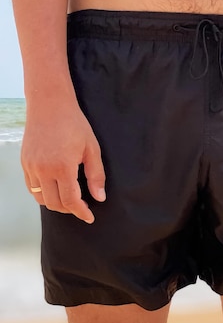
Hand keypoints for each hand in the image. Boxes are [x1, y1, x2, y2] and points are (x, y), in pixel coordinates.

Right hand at [21, 97, 105, 223]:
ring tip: (69, 199)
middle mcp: (43, 170)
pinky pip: (31, 187)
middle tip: (82, 207)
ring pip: (40, 198)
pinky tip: (55, 189)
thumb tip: (99, 197)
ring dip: (55, 203)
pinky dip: (43, 193)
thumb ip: (96, 175)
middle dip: (69, 209)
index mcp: (62, 167)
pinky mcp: (24, 162)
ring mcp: (31, 167)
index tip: (90, 217)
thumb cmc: (75, 125)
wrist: (49, 105)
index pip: (71, 201)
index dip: (81, 212)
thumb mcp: (92, 149)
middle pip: (54, 203)